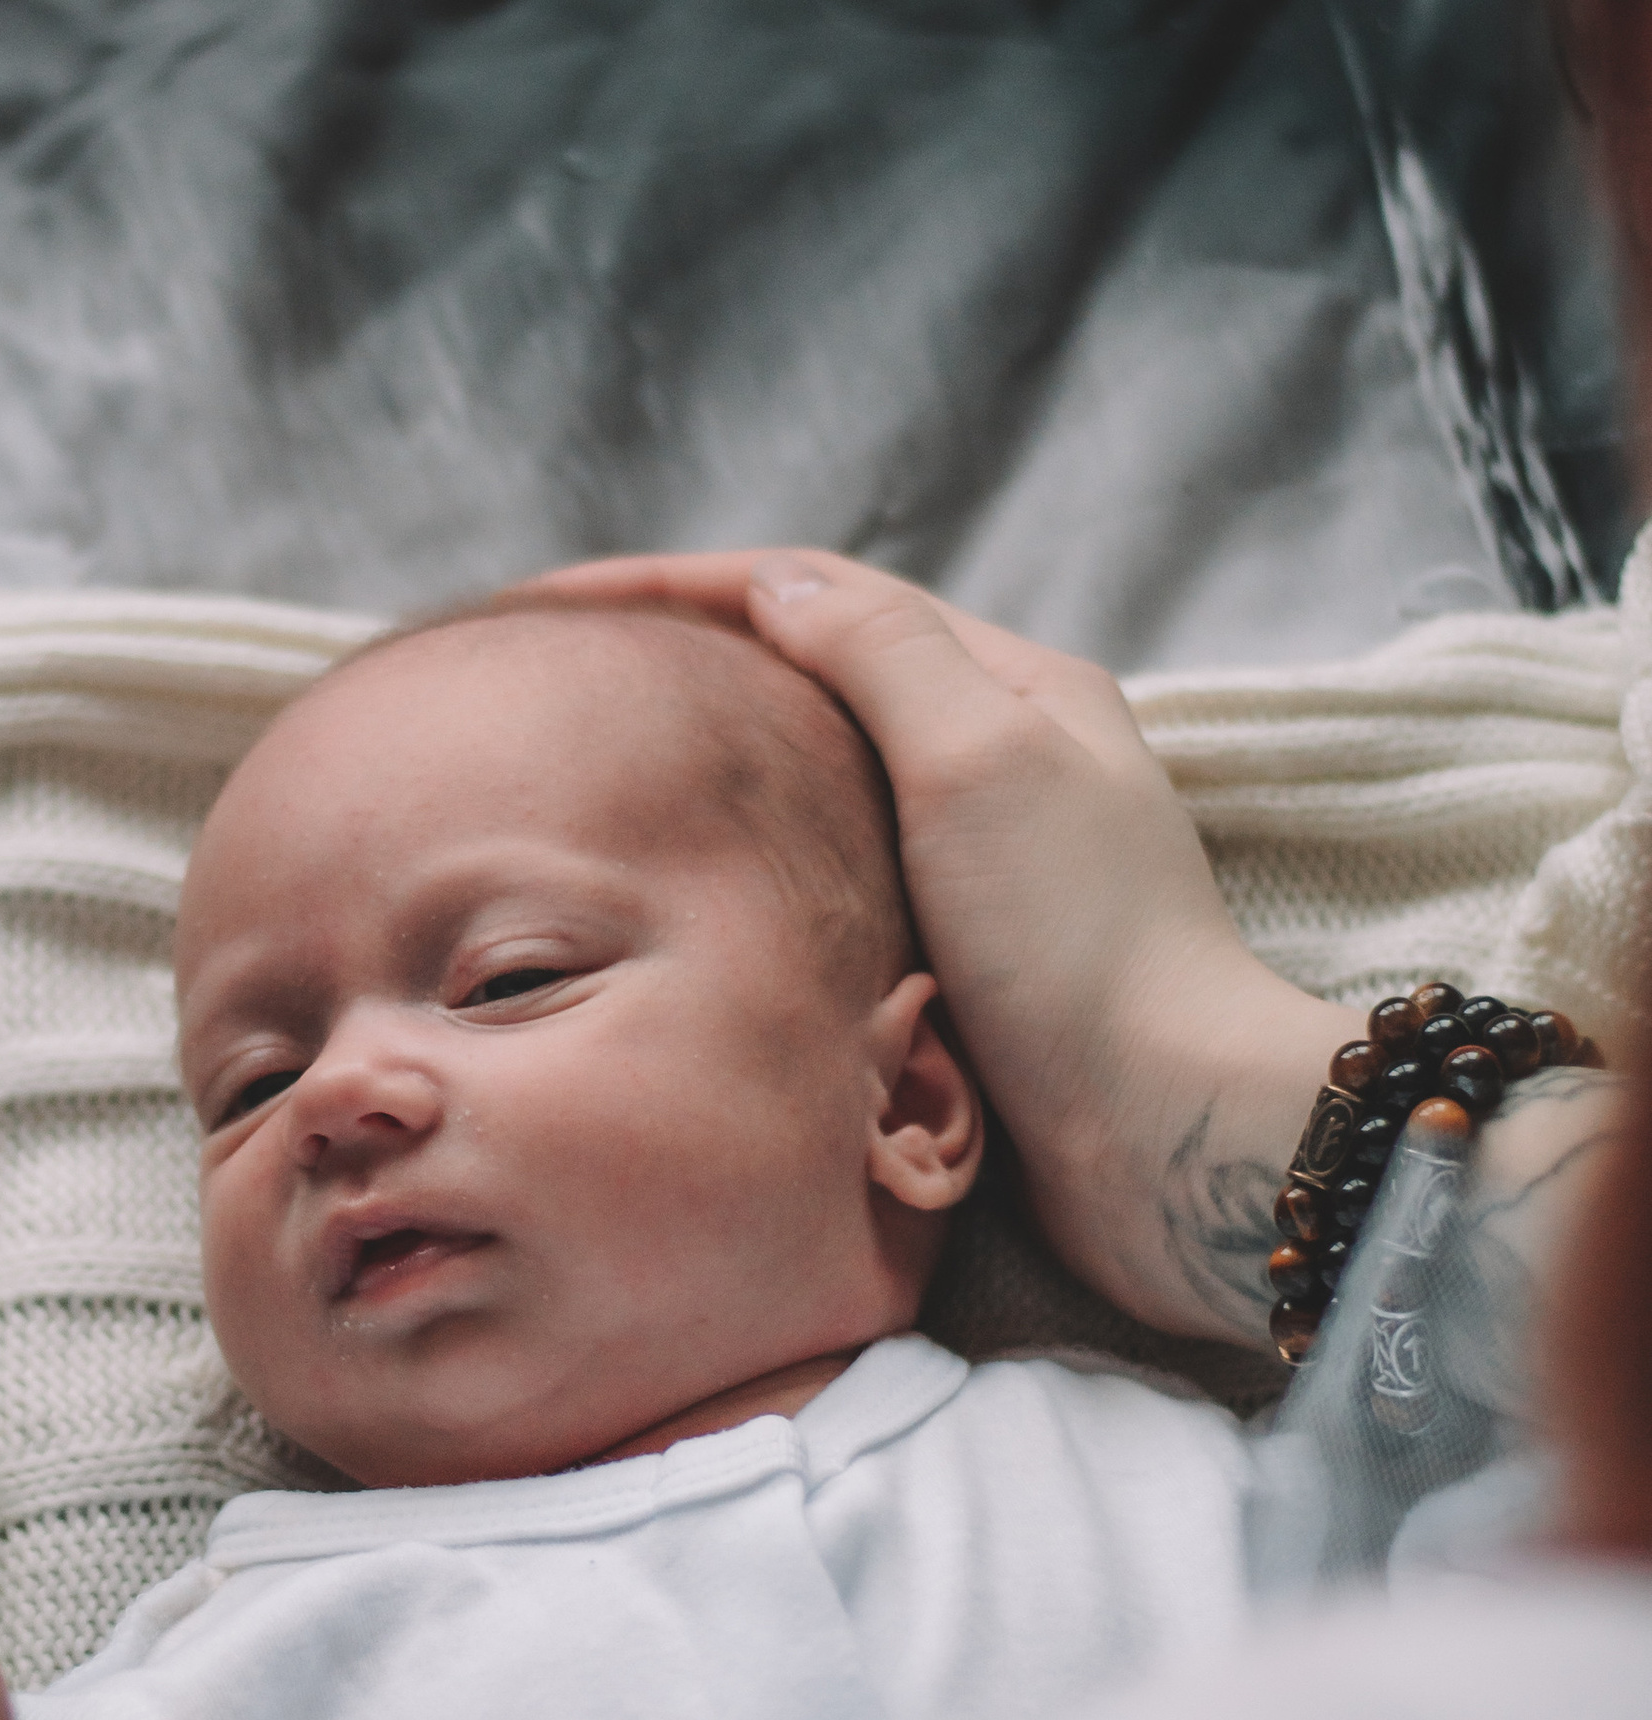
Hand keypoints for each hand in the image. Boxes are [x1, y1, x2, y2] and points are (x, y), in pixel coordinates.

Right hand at [512, 548, 1337, 1339]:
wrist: (1165, 1134)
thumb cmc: (1078, 944)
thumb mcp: (980, 759)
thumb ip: (880, 658)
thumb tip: (775, 586)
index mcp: (1016, 689)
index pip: (821, 595)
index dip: (681, 585)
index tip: (555, 606)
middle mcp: (1004, 763)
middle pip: (821, 677)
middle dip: (695, 663)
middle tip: (566, 683)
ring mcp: (983, 867)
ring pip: (825, 781)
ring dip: (722, 763)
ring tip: (603, 775)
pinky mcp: (961, 963)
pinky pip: (834, 881)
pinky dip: (756, 861)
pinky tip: (695, 888)